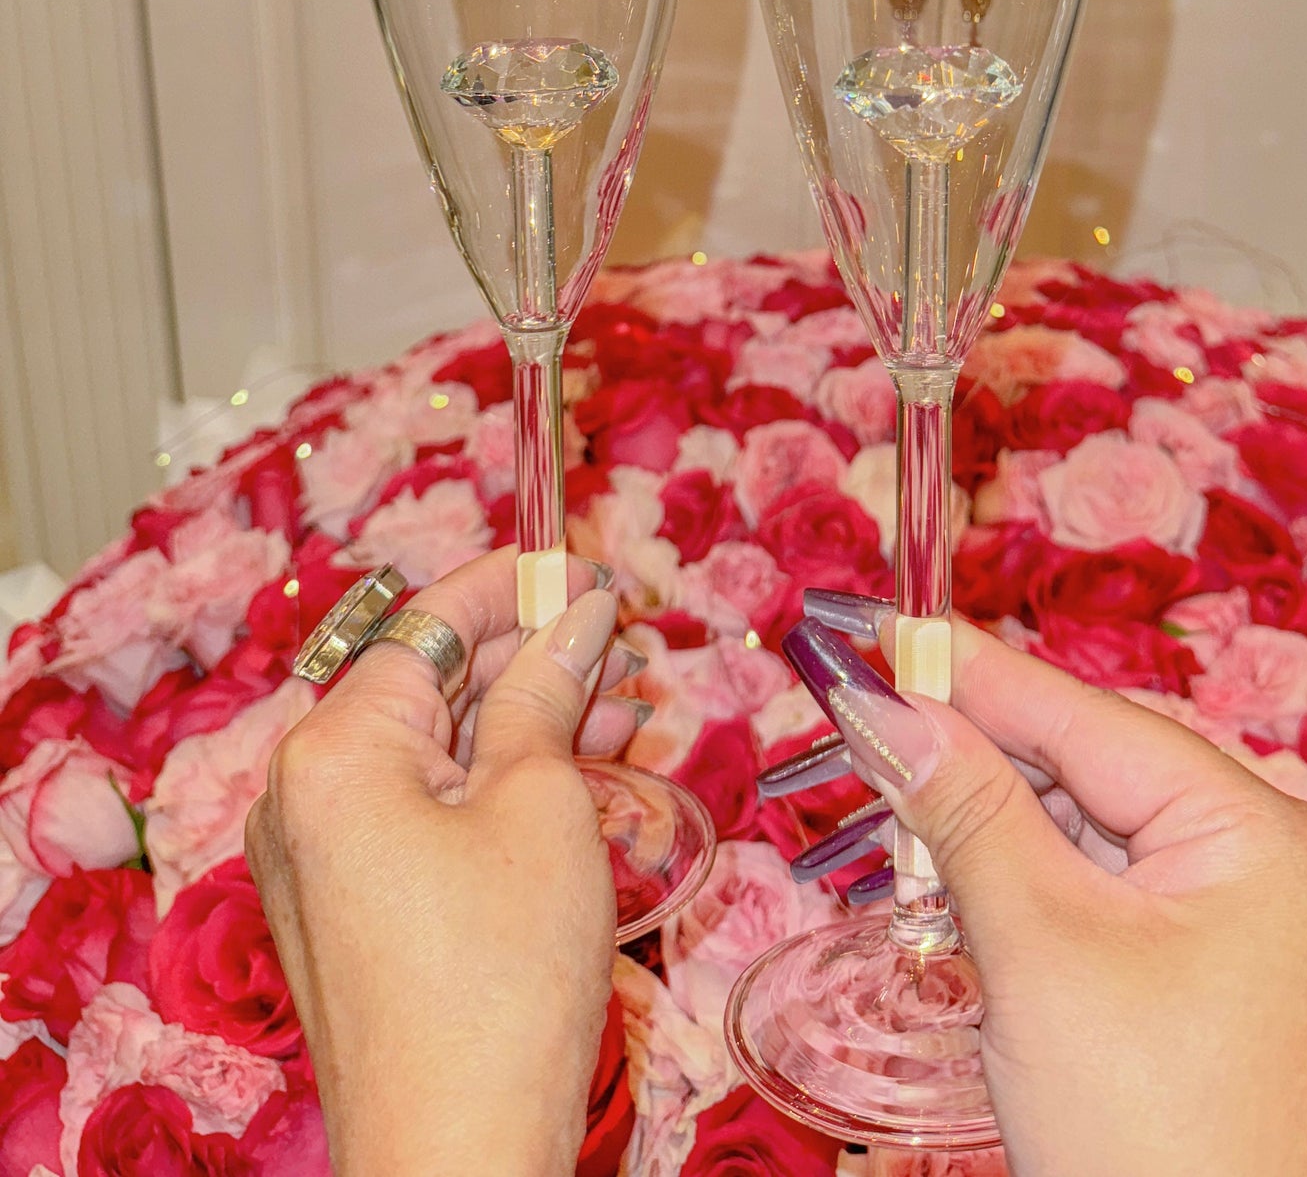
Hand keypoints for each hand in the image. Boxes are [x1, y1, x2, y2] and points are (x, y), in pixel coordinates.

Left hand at [246, 549, 640, 1176]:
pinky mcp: (344, 915)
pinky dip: (493, 788)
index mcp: (331, 750)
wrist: (456, 1159)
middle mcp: (301, 795)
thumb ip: (547, 690)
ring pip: (432, 754)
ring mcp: (315, 861)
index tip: (586, 567)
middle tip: (628, 650)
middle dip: (530, 661)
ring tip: (625, 715)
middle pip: (427, 688)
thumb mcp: (542, 803)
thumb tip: (577, 612)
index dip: (513, 585)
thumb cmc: (502, 973)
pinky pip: (420, 815)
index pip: (426, 625)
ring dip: (525, 725)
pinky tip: (573, 781)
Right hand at [811, 611, 1306, 1176]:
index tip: (876, 627)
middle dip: (968, 757)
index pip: (1085, 717)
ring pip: (1084, 842)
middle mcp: (1261, 863)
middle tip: (856, 713)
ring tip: (882, 796)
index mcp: (1254, 830)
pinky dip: (1020, 892)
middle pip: (1084, 774)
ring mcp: (1240, 933)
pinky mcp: (1205, 991)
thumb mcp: (1041, 951)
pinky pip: (1099, 906)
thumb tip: (884, 701)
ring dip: (984, 829)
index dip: (970, 671)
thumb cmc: (1151, 1131)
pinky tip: (946, 879)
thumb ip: (962, 810)